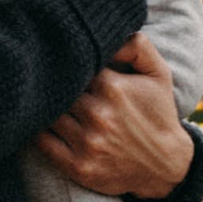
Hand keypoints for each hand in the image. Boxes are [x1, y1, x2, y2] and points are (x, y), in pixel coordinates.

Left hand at [37, 37, 194, 198]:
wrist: (166, 166)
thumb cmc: (158, 113)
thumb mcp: (158, 74)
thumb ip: (138, 45)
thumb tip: (110, 34)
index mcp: (113, 87)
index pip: (73, 66)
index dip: (66, 64)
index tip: (61, 63)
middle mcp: (99, 115)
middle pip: (58, 90)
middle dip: (55, 86)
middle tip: (46, 82)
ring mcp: (88, 143)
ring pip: (48, 114)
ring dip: (45, 108)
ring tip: (45, 102)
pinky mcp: (78, 167)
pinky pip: (42, 143)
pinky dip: (36, 131)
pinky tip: (39, 123)